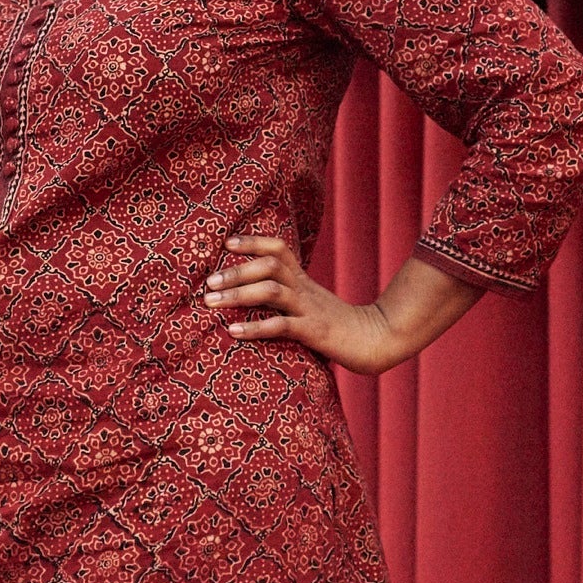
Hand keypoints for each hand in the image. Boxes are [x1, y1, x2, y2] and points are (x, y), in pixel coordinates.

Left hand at [202, 236, 407, 375]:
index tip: (226, 243)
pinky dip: (255, 328)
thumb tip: (251, 291)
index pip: (278, 249)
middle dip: (236, 272)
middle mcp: (303, 288)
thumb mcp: (310, 301)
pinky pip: (281, 326)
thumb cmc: (336, 323)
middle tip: (208, 282)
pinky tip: (233, 332)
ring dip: (238, 295)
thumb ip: (287, 293)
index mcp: (302, 279)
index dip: (252, 242)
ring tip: (212, 302)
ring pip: (271, 291)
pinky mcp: (313, 332)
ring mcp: (308, 309)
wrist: (374, 340)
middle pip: (269, 266)